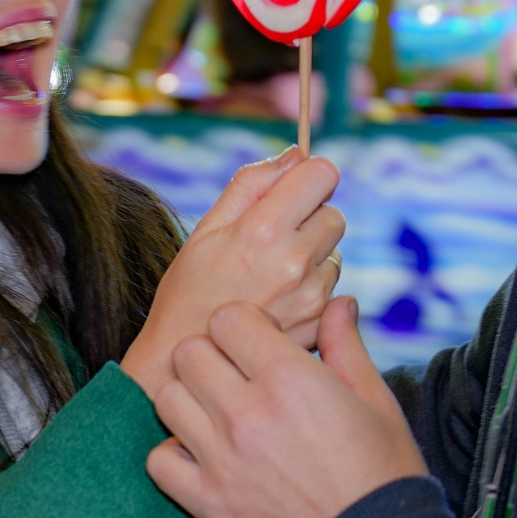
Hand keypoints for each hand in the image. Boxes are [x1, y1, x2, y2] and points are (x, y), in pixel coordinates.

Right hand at [121, 148, 344, 397]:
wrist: (181, 362)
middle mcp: (295, 261)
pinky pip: (333, 291)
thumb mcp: (207, 229)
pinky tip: (279, 304)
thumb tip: (295, 155)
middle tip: (273, 241)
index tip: (295, 190)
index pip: (323, 174)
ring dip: (312, 259)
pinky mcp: (319, 324)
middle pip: (334, 215)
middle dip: (311, 220)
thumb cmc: (188, 291)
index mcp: (264, 229)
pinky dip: (312, 292)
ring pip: (334, 255)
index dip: (309, 177)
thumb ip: (252, 184)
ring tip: (270, 279)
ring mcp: (312, 296)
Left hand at [146, 298, 425, 517]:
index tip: (259, 346)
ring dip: (188, 400)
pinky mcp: (208, 502)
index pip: (227, 318)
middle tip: (235, 377)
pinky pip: (158, 460)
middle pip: (188, 352)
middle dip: (210, 356)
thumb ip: (346, 345)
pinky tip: (202, 456)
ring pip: (165, 398)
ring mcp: (222, 458)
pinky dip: (173, 454)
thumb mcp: (376, 400)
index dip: (242, 326)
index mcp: (291, 378)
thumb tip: (337, 303)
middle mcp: (248, 412)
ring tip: (216, 415)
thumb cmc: (383, 473)